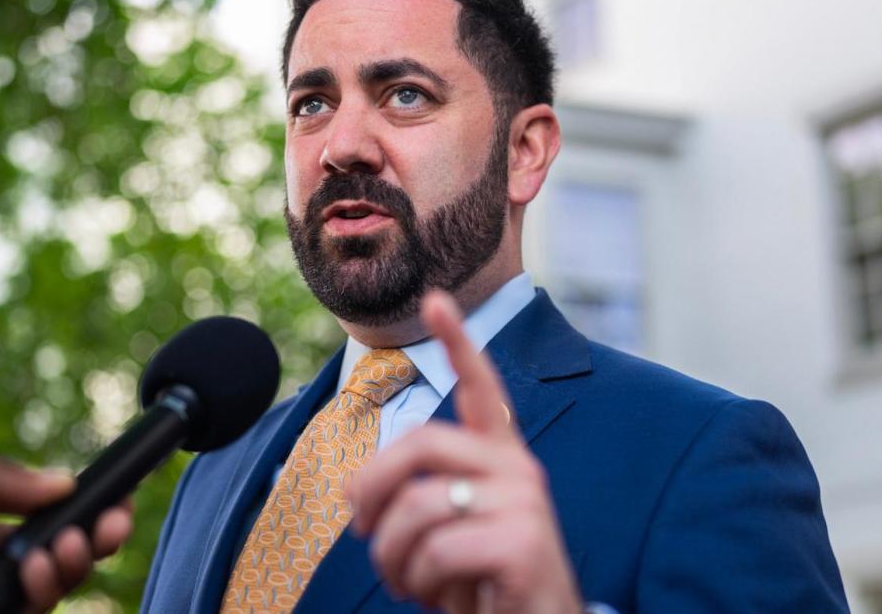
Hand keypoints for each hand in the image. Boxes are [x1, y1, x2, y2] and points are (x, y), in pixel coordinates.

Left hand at [348, 291, 582, 613]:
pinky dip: (420, 584)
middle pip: (419, 445)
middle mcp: (518, 470)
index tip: (437, 298)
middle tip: (363, 533)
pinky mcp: (522, 544)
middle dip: (370, 490)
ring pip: (416, 506)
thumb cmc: (485, 584)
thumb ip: (417, 495)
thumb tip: (355, 489)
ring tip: (410, 584)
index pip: (481, 388)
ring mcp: (525, 504)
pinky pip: (435, 549)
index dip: (458, 343)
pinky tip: (441, 599)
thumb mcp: (449, 529)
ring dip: (393, 558)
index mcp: (501, 459)